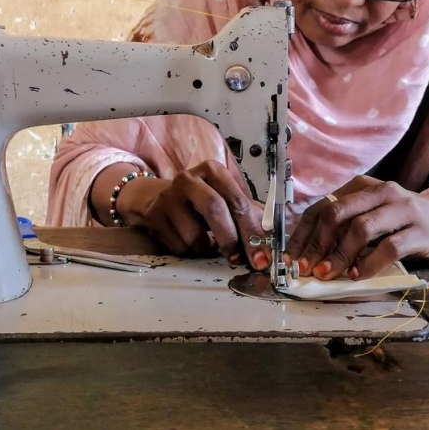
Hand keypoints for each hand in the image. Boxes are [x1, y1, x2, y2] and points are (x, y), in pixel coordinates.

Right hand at [113, 160, 269, 269]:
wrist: (159, 198)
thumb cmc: (201, 201)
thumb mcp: (226, 198)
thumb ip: (250, 215)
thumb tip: (275, 240)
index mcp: (212, 171)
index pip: (237, 200)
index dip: (252, 230)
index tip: (262, 254)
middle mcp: (188, 178)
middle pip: (214, 209)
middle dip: (230, 239)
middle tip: (238, 258)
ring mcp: (168, 196)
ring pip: (194, 235)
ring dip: (207, 248)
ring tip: (209, 244)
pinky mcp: (153, 216)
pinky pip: (179, 246)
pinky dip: (190, 252)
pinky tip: (190, 241)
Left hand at [284, 176, 428, 279]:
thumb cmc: (408, 221)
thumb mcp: (375, 213)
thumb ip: (348, 224)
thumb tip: (309, 252)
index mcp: (364, 187)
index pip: (323, 206)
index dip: (303, 233)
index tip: (291, 257)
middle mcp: (381, 192)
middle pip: (336, 213)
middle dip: (316, 243)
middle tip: (306, 268)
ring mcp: (403, 209)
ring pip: (360, 228)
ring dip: (338, 255)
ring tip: (328, 274)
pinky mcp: (421, 231)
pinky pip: (389, 247)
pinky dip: (368, 264)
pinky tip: (357, 275)